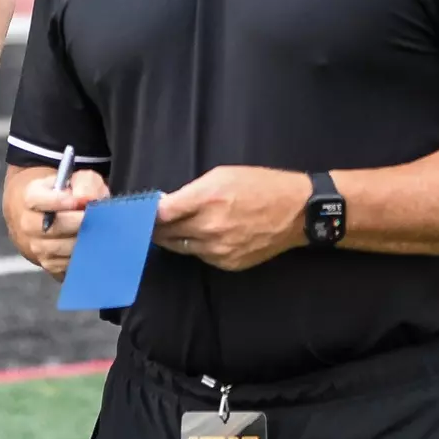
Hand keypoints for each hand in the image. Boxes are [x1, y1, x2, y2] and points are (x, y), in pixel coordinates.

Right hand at [11, 169, 109, 279]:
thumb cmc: (67, 194)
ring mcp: (35, 246)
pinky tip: (89, 244)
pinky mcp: (47, 264)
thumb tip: (87, 199)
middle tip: (94, 218)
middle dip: (76, 224)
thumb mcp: (77, 180)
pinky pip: (66, 264)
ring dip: (80, 240)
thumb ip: (84, 184)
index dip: (59, 201)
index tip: (80, 202)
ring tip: (95, 231)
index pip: (37, 199)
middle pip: (50, 228)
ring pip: (60, 248)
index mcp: (30, 196)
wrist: (50, 215)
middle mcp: (27, 223)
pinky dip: (81, 255)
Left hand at [153, 166, 310, 270]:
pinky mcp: (229, 263)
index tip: (141, 210)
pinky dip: (195, 247)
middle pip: (166, 233)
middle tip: (148, 222)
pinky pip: (201, 257)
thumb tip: (167, 204)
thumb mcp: (222, 175)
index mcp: (206, 199)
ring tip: (166, 230)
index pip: (162, 213)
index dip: (148, 212)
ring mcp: (219, 249)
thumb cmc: (260, 185)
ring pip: (180, 247)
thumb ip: (191, 191)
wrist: (297, 212)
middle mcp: (209, 227)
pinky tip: (196, 238)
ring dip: (172, 238)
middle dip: (155, 227)